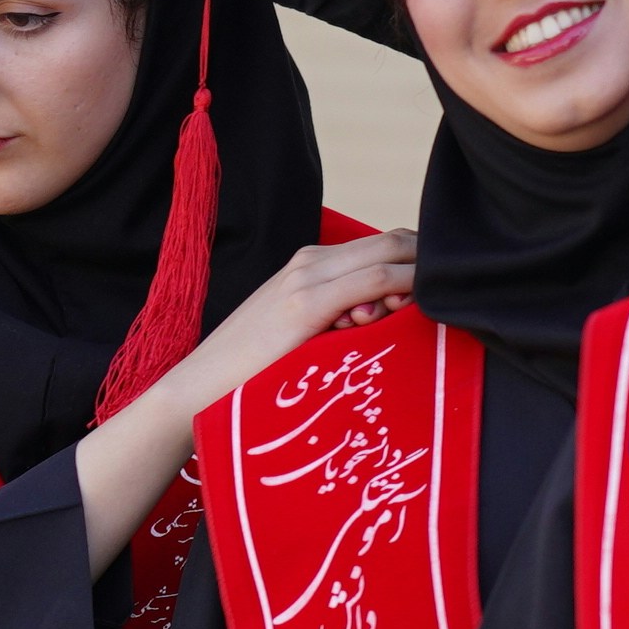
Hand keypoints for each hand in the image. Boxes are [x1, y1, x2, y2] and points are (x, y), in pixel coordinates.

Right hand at [73, 231, 419, 564]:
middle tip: (427, 306)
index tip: (428, 298)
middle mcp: (311, 260)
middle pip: (395, 241)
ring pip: (389, 253)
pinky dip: (403, 288)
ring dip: (414, 281)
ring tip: (396, 321)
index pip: (385, 244)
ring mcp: (307, 278)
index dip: (418, 263)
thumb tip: (388, 315)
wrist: (200, 387)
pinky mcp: (305, 303)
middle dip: (425, 267)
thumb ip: (342, 317)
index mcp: (311, 263)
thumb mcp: (307, 335)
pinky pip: (374, 281)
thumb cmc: (255, 371)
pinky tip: (401, 313)